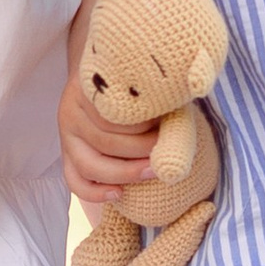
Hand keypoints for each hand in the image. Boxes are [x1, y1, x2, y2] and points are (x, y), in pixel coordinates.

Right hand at [59, 0, 157, 202]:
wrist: (99, 71)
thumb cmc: (130, 76)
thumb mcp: (142, 72)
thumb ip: (162, 81)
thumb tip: (198, 83)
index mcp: (86, 86)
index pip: (114, 115)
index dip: (144, 124)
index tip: (167, 124)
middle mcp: (70, 110)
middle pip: (105, 141)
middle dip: (141, 151)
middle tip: (166, 153)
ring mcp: (66, 135)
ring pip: (89, 164)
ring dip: (125, 172)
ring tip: (152, 171)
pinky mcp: (66, 154)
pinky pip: (74, 180)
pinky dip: (95, 192)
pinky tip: (120, 194)